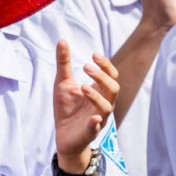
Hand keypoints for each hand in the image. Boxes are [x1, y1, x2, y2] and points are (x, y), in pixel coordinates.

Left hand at [53, 40, 116, 166]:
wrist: (62, 135)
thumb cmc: (66, 108)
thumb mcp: (63, 82)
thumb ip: (64, 63)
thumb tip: (62, 40)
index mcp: (99, 91)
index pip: (111, 75)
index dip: (106, 65)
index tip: (93, 55)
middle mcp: (103, 103)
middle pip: (114, 88)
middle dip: (102, 77)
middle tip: (85, 67)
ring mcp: (98, 118)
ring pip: (108, 106)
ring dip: (98, 96)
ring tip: (83, 87)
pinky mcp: (90, 131)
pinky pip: (97, 127)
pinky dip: (96, 122)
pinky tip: (92, 117)